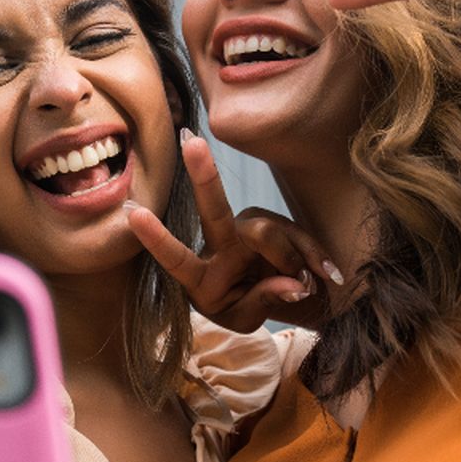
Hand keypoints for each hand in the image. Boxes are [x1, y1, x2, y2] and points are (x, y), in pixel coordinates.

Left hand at [127, 134, 341, 332]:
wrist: (276, 299)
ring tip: (303, 285)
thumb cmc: (248, 308)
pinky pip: (296, 236)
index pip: (176, 258)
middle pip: (213, 210)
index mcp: (200, 276)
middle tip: (192, 141)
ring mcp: (245, 228)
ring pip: (268, 234)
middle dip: (202, 175)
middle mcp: (219, 244)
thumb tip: (293, 284)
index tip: (133, 214)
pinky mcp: (270, 221)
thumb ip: (265, 302)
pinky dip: (312, 257)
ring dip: (289, 262)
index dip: (156, 238)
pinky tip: (327, 273)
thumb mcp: (249, 320)